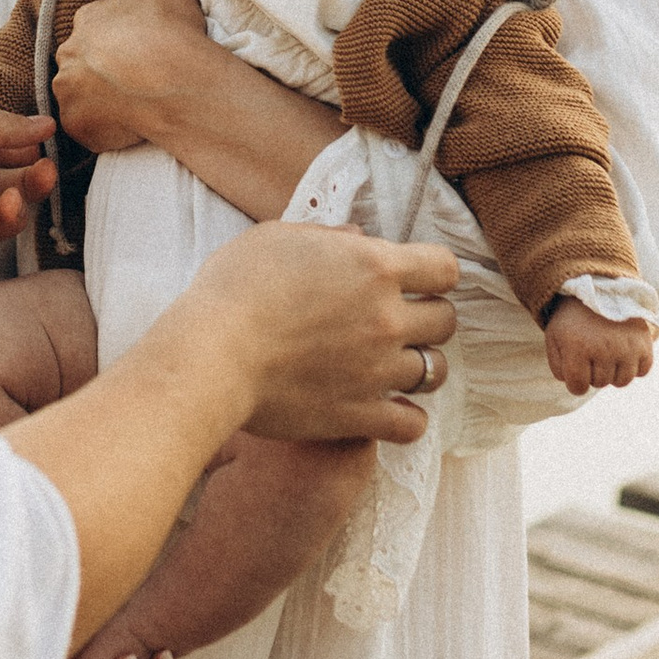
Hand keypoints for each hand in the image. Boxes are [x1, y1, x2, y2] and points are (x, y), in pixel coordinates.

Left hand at [49, 0, 210, 154]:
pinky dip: (104, 127)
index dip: (122, 37)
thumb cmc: (169, 29)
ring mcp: (68, 93)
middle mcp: (68, 53)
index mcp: (86, 18)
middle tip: (137, 77)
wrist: (175, 81)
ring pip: (81, 94)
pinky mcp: (76, 126)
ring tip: (134, 102)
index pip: (98, 25)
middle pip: (84, 60)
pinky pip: (88, 127)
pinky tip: (130, 122)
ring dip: (101, 97)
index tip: (142, 47)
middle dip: (105, 68)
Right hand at [184, 223, 456, 444]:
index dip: (435, 273)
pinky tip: (388, 408)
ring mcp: (378, 370)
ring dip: (419, 366)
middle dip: (428, 318)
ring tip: (392, 365)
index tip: (418, 280)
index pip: (445, 267)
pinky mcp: (360, 415)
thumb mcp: (277, 238)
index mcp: (374, 266)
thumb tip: (357, 235)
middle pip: (446, 321)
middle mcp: (387, 318)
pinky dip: (406, 418)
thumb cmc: (235, 288)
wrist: (211, 353)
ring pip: (435, 371)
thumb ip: (327, 235)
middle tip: (399, 322)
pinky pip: (413, 424)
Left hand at [543, 296, 656, 394]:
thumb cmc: (574, 318)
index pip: (577, 388)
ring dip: (614, 371)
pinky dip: (635, 365)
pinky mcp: (644, 344)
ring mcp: (626, 347)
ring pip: (622, 381)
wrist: (601, 288)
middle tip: (592, 350)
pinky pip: (642, 371)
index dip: (575, 381)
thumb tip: (576, 386)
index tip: (576, 368)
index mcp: (577, 347)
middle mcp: (604, 349)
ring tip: (609, 352)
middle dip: (594, 372)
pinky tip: (625, 350)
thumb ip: (558, 367)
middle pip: (600, 383)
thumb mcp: (555, 337)